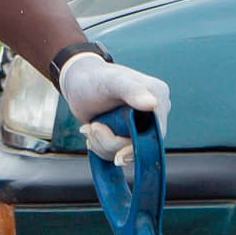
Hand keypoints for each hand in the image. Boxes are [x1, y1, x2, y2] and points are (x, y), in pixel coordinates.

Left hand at [56, 51, 172, 165]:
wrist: (77, 83)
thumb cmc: (94, 78)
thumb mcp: (111, 82)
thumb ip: (132, 91)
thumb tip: (153, 104)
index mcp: (158, 97)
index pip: (156, 135)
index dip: (136, 148)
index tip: (117, 156)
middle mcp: (154, 112)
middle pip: (140, 145)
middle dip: (112, 144)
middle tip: (92, 128)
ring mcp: (141, 123)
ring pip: (127, 151)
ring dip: (103, 146)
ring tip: (90, 127)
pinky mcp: (128, 132)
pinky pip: (119, 151)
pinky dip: (102, 147)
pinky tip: (91, 131)